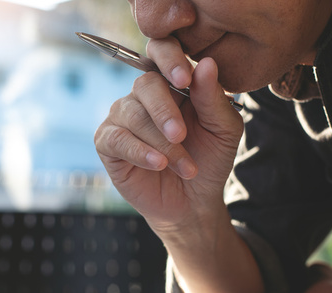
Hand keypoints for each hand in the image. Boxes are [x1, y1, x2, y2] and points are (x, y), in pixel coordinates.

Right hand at [94, 38, 243, 233]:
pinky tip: (157, 164)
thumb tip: (206, 63)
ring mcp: (122, 117)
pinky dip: (139, 151)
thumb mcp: (223, 129)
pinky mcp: (107, 143)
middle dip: (164, 111)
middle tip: (181, 135)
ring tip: (184, 167)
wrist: (194, 202)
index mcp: (172, 82)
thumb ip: (213, 97)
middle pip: (144, 84)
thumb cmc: (209, 160)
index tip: (185, 80)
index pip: (162, 51)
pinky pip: (116, 138)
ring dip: (161, 143)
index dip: (170, 60)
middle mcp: (143, 95)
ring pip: (132, 115)